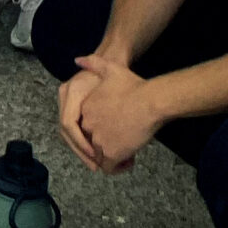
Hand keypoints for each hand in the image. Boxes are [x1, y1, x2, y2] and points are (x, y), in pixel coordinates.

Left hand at [67, 54, 164, 171]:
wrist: (150, 101)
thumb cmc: (134, 86)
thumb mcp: (111, 69)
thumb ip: (93, 63)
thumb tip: (77, 59)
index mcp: (85, 108)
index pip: (86, 126)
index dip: (100, 130)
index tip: (115, 130)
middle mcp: (88, 125)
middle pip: (91, 143)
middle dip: (104, 146)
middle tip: (122, 144)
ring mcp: (98, 140)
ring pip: (98, 157)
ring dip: (111, 158)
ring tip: (128, 152)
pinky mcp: (110, 153)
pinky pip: (108, 168)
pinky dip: (118, 167)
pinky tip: (131, 159)